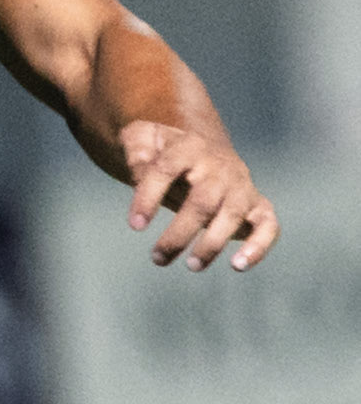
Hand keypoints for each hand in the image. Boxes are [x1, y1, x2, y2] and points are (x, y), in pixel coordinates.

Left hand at [121, 120, 278, 272]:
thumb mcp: (144, 138)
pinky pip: (268, 226)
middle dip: (179, 234)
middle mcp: (220, 166)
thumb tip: (139, 171)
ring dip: (212, 244)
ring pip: (232, 215)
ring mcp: (242, 186)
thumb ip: (135, 148)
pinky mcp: (258, 206)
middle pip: (202, 201)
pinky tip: (239, 265)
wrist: (203, 149)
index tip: (135, 226)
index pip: (166, 168)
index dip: (148, 197)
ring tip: (192, 265)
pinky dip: (259, 246)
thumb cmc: (165, 151)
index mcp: (188, 146)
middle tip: (158, 258)